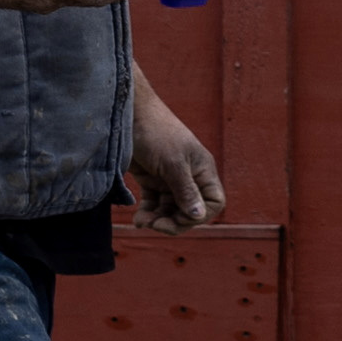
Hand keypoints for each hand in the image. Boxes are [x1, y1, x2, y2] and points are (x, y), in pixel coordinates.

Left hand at [126, 82, 223, 232]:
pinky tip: (138, 219)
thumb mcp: (173, 163)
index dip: (199, 216)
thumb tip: (199, 216)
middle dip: (174, 221)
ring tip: (142, 221)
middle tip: (155, 225)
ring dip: (158, 219)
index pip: (213, 202)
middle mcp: (190, 177)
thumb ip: (186, 191)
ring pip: (170, 210)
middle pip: (190, 211)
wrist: (128, 115)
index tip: (179, 218)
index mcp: (203, 170)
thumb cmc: (156, 133)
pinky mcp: (152, 180)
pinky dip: (148, 213)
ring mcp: (170, 179)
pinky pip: (154, 204)